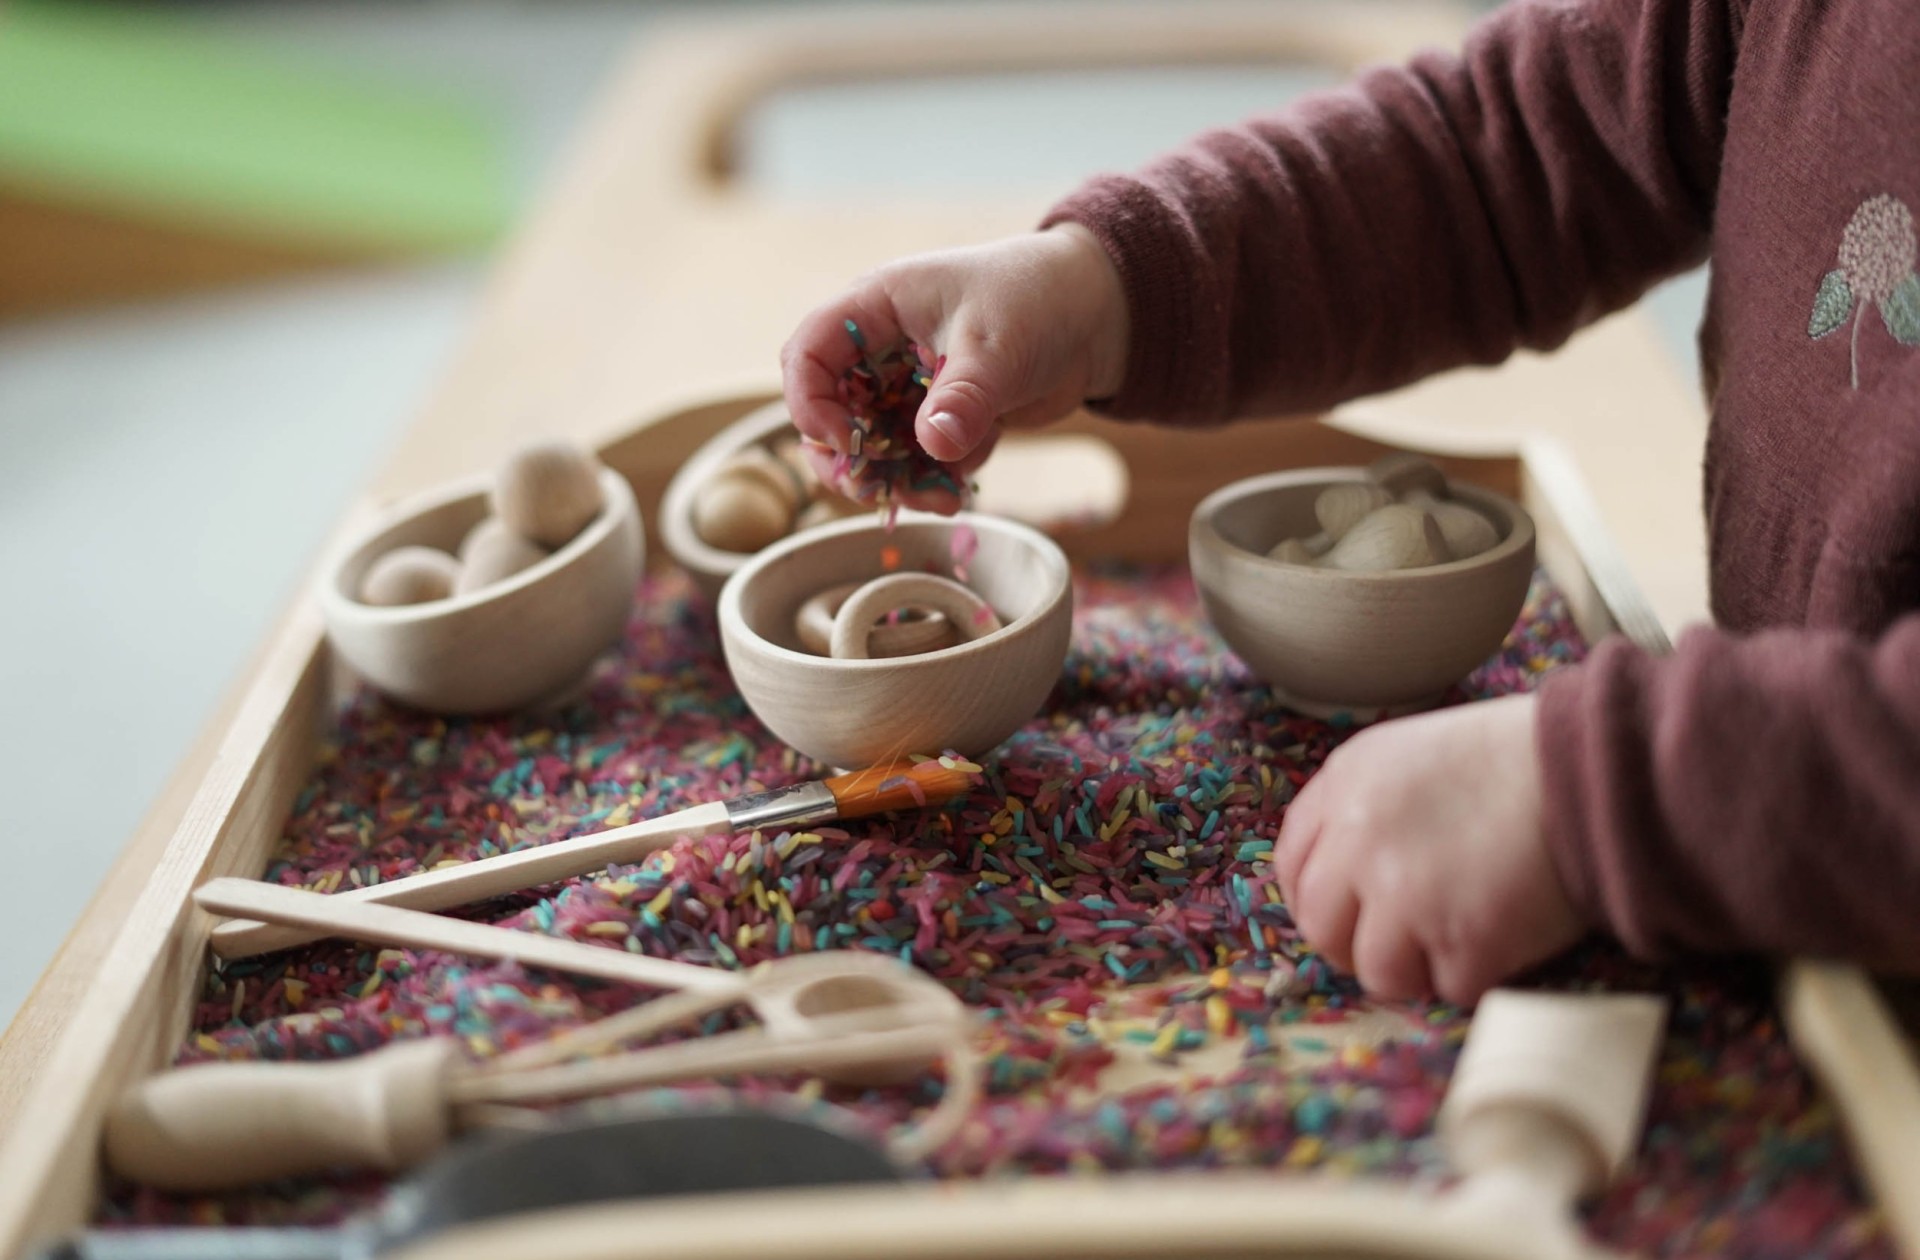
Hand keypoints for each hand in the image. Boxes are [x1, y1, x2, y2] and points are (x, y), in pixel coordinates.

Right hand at [779, 224, 1128, 510]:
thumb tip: (934, 446)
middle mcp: (883, 347)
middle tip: (876, 491)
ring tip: (939, 501)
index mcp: (876, 307)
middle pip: (828, 410)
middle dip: (849, 457)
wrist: (1099, 317)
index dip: (810, 403)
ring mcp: (910, 384)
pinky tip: (963, 489)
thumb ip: (963, 398)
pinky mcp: (941, 415)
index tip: (844, 443)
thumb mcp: (997, 347)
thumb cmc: (1040, 300)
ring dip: (894, 479)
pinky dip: (934, 479)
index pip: (807, 354)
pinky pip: (917, 458)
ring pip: (872, 443)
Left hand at [1273, 694, 1587, 1004]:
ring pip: (1378, 971)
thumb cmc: (1515, 757)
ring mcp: (1405, 897)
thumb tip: (1345, 877)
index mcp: (1344, 785)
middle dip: (1357, 943)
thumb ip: (1366, 807)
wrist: (1592, 769)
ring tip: (1465, 930)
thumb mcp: (1412, 754)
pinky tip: (1507, 930)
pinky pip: (1450, 987)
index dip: (1319, 898)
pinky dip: (1479, 972)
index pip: (1293, 865)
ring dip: (1418, 966)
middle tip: (1405, 940)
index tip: (1348, 913)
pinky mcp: (1462, 941)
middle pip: (1321, 928)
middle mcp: (1358, 842)